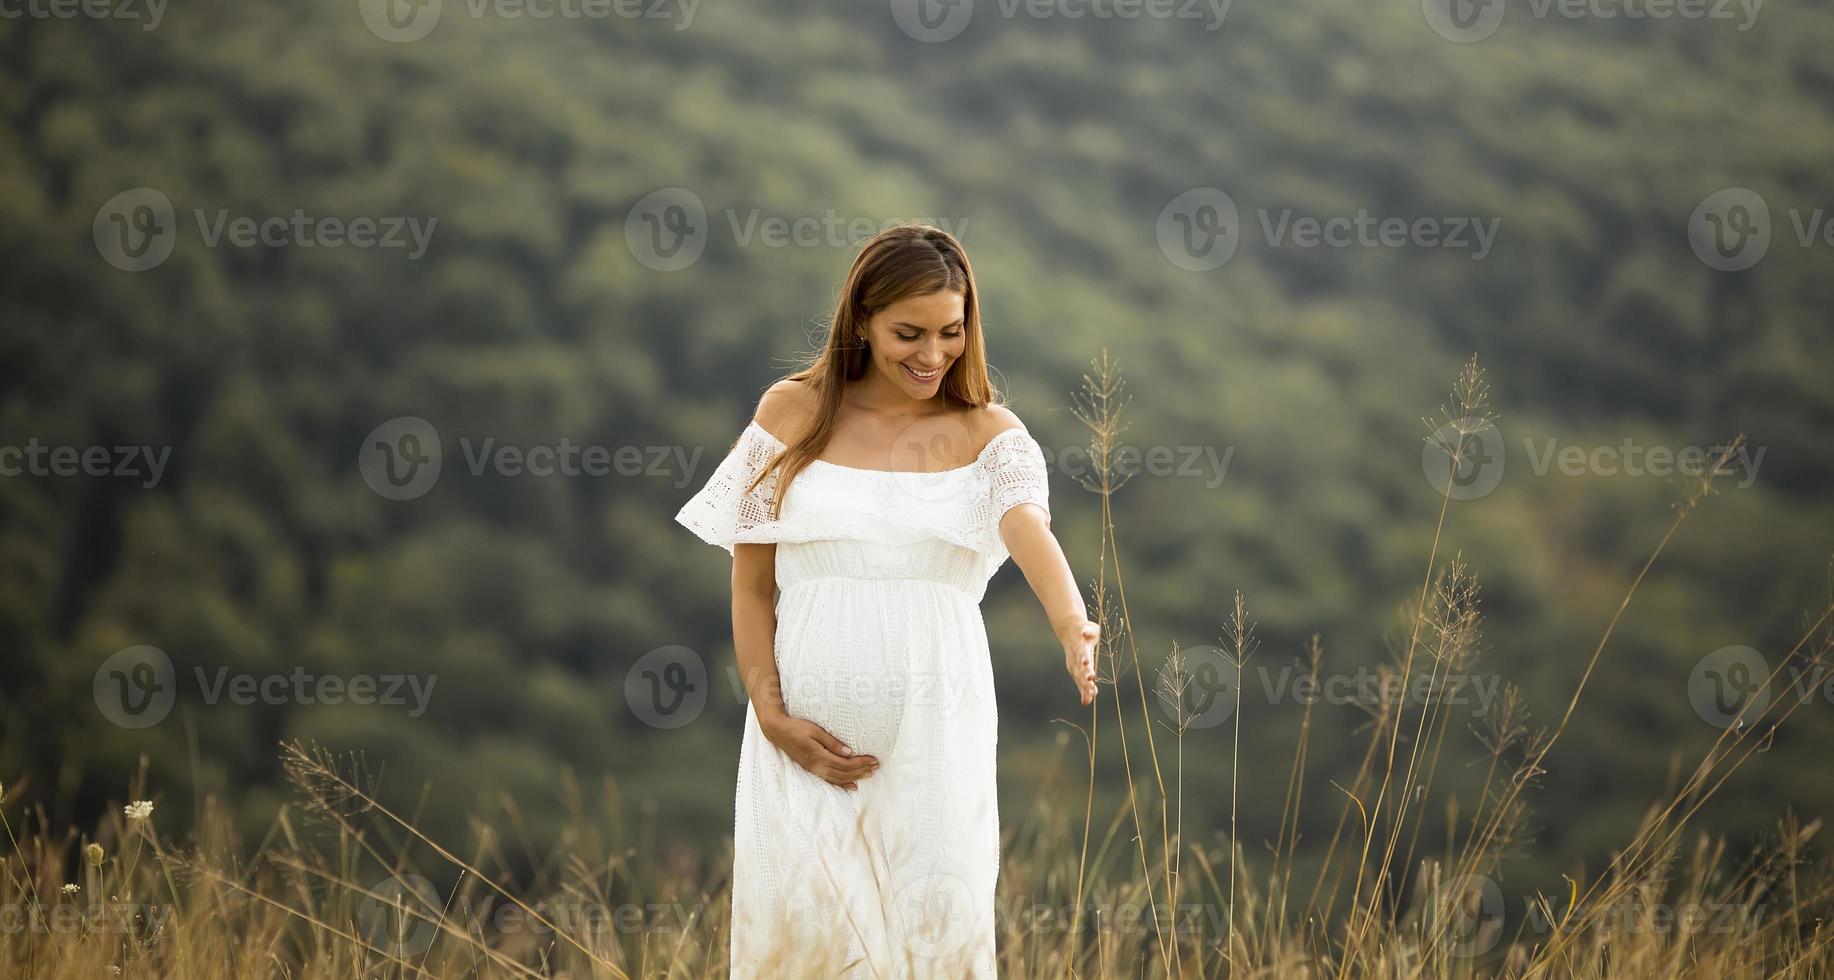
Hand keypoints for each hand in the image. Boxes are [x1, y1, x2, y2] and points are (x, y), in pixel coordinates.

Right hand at [760, 713, 879, 789]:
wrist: (778, 732)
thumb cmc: (797, 728)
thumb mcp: (815, 730)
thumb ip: (832, 742)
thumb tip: (849, 752)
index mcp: (819, 756)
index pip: (845, 763)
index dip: (861, 763)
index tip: (873, 759)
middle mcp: (817, 766)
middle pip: (845, 772)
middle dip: (862, 770)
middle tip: (876, 766)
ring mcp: (814, 769)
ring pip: (839, 778)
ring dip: (855, 777)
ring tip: (869, 774)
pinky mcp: (812, 769)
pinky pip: (830, 780)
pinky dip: (843, 784)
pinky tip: (852, 786)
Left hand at [1058, 618, 1099, 704]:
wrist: (1069, 630)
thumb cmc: (1081, 651)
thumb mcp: (1084, 669)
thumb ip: (1084, 686)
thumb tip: (1086, 703)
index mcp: (1081, 667)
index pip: (1083, 678)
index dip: (1086, 685)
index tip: (1092, 693)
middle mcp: (1080, 657)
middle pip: (1081, 666)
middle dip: (1084, 673)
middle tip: (1089, 680)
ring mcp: (1081, 643)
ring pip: (1082, 651)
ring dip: (1084, 656)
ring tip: (1086, 662)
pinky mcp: (1084, 631)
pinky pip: (1086, 631)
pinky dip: (1085, 632)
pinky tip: (1085, 633)